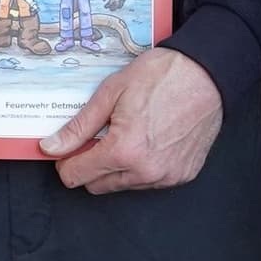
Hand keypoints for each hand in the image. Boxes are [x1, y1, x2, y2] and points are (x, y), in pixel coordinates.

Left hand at [44, 48, 222, 192]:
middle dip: (90, 165)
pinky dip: (142, 167)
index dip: (67, 161)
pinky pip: (150, 182)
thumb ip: (79, 127)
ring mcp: (167, 176)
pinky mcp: (183, 175)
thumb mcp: (111, 93)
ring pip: (123, 185)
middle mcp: (146, 171)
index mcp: (124, 150)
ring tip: (128, 134)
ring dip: (116, 168)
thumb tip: (52, 147)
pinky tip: (148, 140)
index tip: (69, 147)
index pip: (77, 176)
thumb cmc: (162, 76)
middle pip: (97, 186)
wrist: (208, 74)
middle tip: (98, 137)